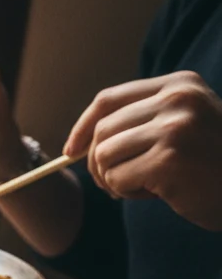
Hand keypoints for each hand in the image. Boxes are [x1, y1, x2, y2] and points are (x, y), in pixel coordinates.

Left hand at [65, 70, 221, 230]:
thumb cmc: (212, 165)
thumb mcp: (182, 127)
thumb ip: (141, 122)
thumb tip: (78, 143)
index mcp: (179, 85)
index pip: (108, 99)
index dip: (83, 127)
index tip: (71, 151)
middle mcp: (178, 100)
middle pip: (102, 131)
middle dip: (98, 163)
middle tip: (115, 183)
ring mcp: (175, 127)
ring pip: (104, 156)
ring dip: (115, 179)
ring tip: (146, 185)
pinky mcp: (170, 159)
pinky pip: (117, 179)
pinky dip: (128, 192)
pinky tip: (158, 193)